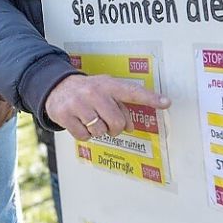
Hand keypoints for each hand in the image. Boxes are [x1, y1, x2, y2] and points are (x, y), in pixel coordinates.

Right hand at [45, 74, 170, 140]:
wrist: (56, 86)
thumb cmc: (88, 91)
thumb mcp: (105, 91)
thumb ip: (121, 106)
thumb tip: (130, 127)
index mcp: (108, 85)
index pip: (132, 92)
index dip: (150, 98)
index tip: (166, 102)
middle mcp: (94, 93)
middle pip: (117, 122)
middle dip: (115, 128)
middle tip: (109, 124)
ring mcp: (78, 104)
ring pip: (99, 131)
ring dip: (98, 132)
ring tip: (92, 120)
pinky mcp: (65, 115)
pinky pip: (84, 136)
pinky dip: (84, 135)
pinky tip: (80, 123)